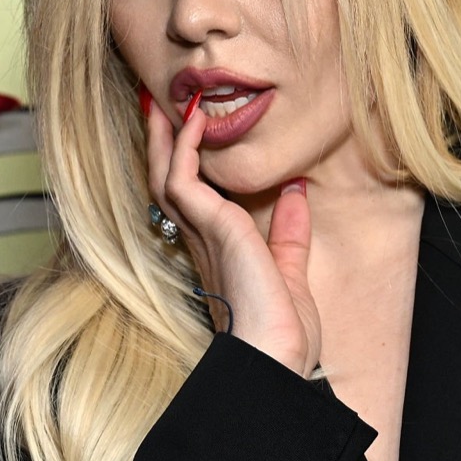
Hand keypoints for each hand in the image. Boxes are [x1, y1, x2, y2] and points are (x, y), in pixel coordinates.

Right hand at [142, 89, 321, 376]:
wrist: (276, 359)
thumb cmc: (282, 332)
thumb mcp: (290, 270)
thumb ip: (290, 232)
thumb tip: (298, 193)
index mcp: (216, 251)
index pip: (192, 199)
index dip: (185, 165)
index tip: (191, 131)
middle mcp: (200, 241)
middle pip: (169, 181)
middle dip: (165, 143)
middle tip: (163, 107)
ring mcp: (200, 234)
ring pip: (166, 174)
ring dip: (167, 136)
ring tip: (169, 102)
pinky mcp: (210, 228)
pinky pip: (184, 176)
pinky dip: (188, 144)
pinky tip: (196, 119)